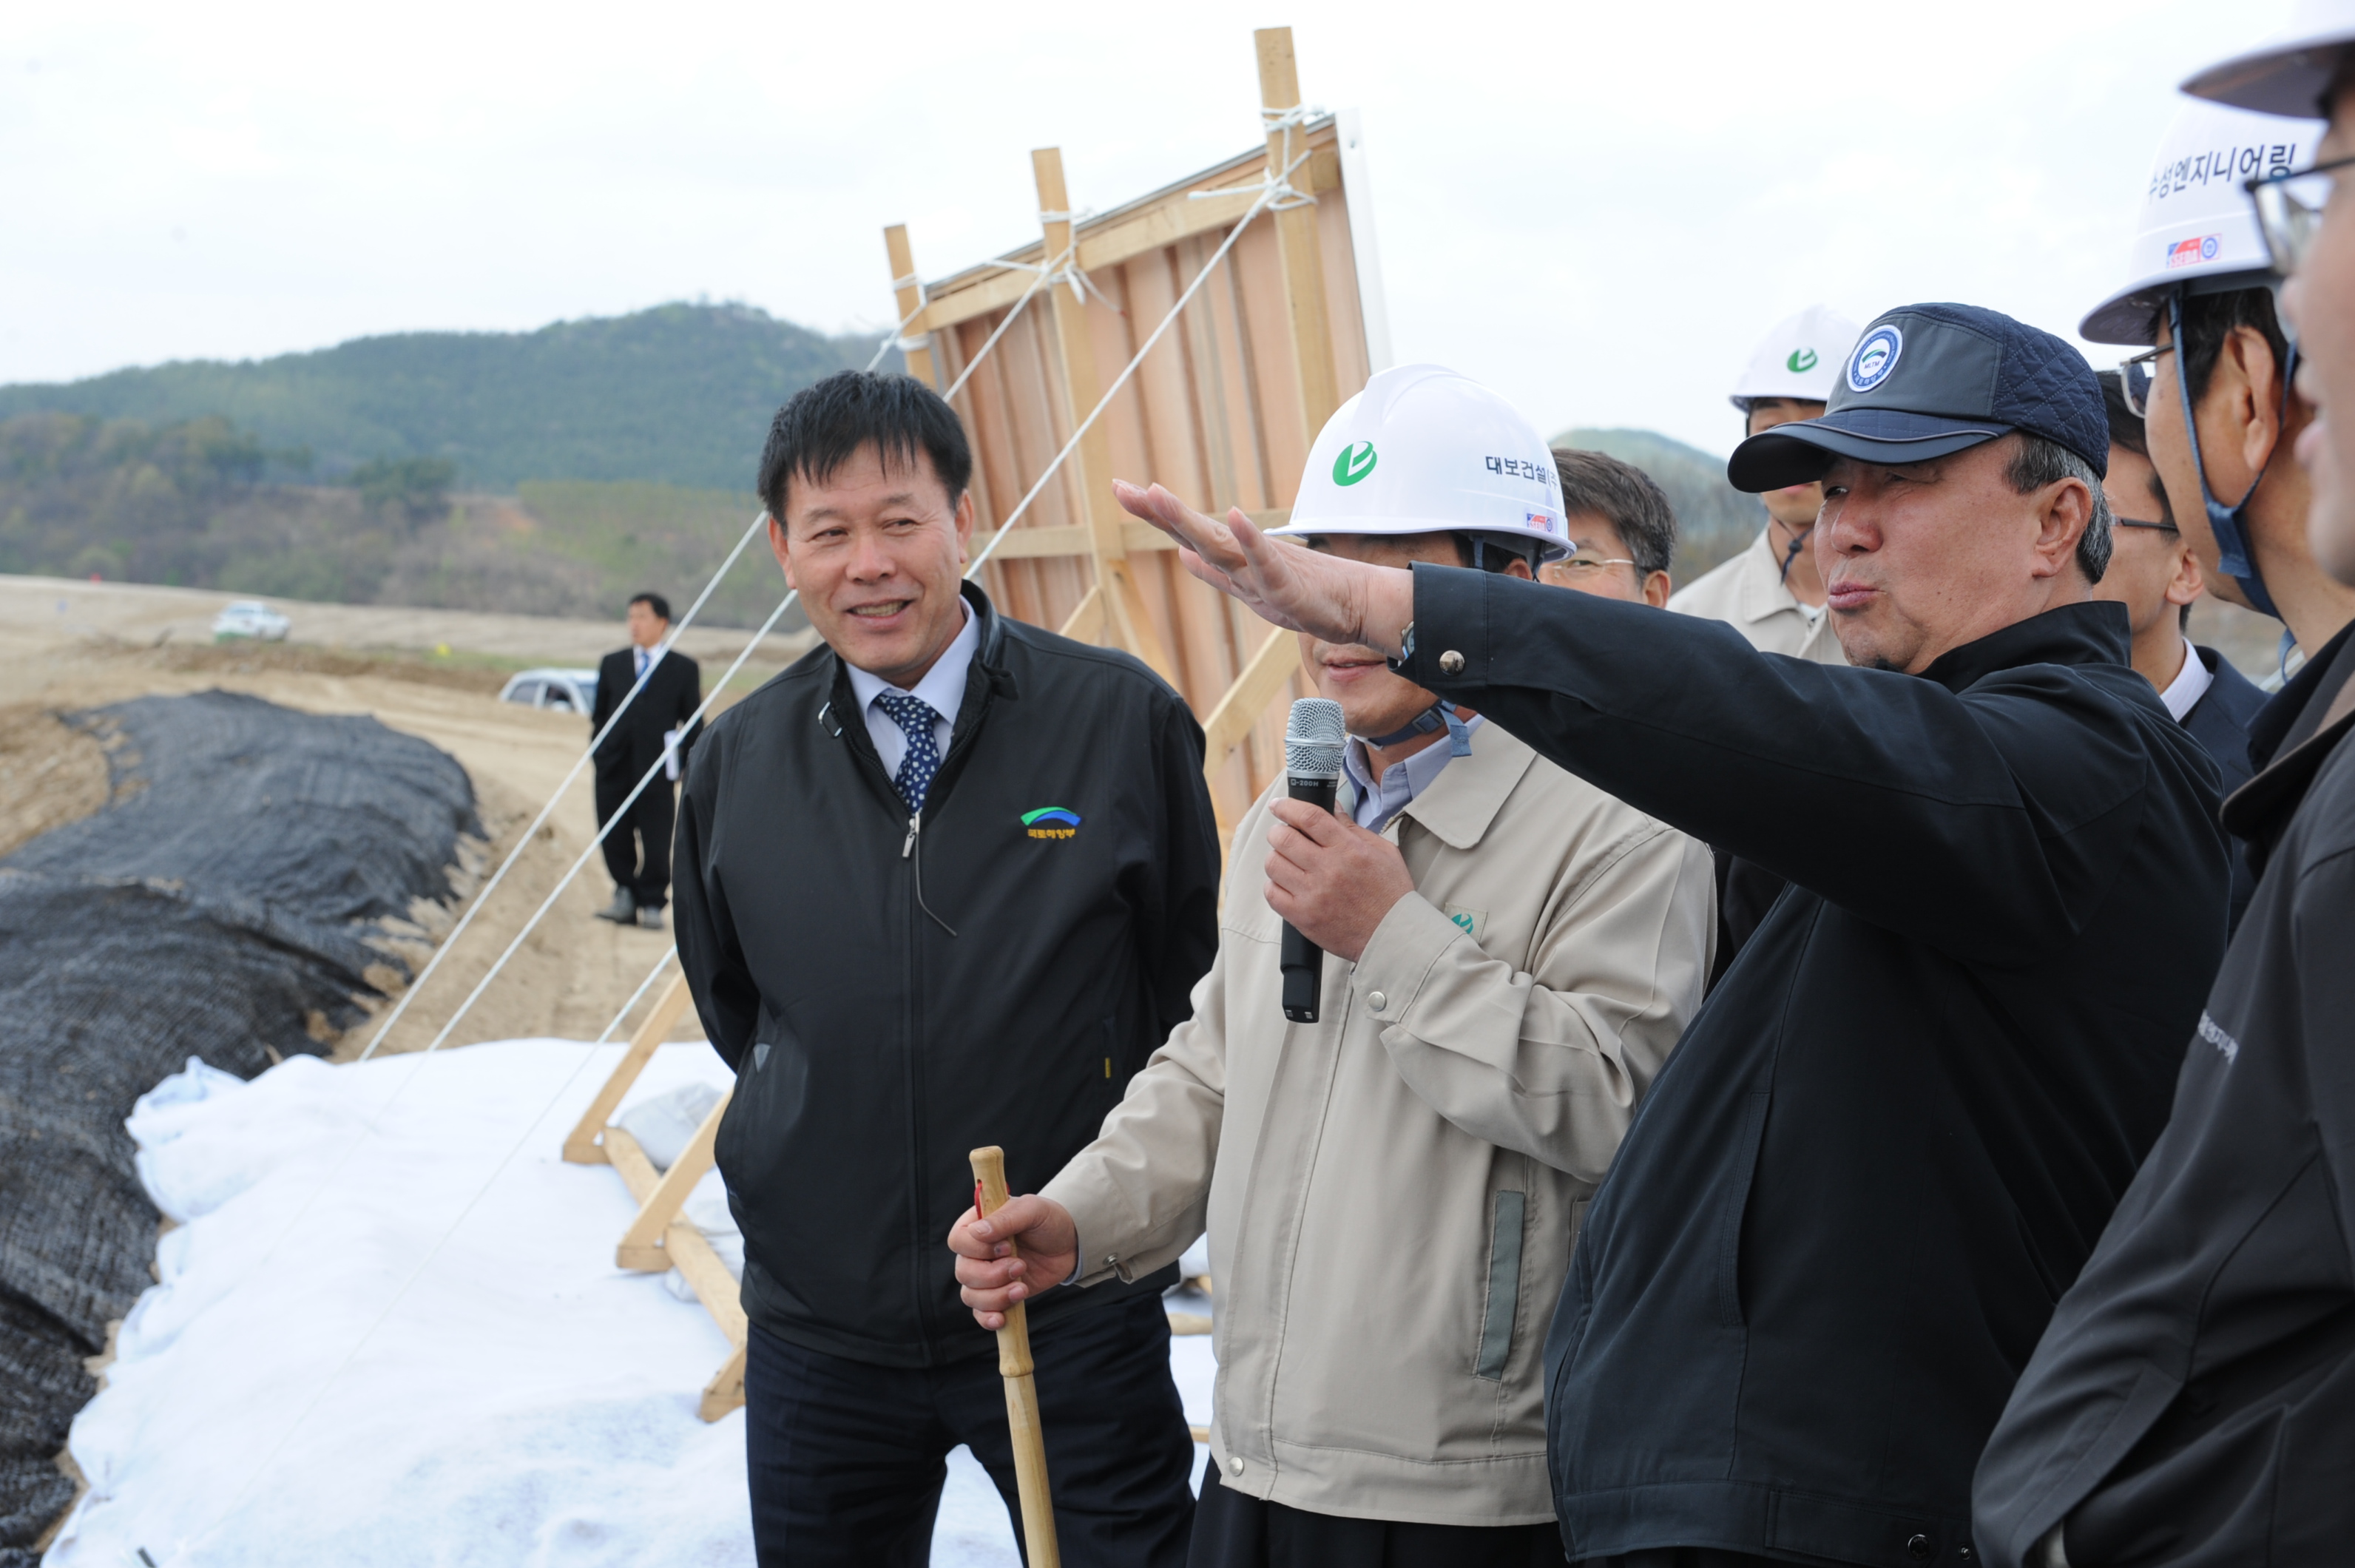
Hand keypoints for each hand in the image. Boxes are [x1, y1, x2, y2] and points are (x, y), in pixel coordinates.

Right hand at [948, 1194, 1078, 1330]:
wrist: (1069, 1244)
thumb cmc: (1047, 1221)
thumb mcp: (1032, 1210)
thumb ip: (1005, 1218)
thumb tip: (977, 1232)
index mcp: (977, 1225)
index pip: (958, 1241)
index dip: (978, 1249)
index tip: (1008, 1247)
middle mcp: (975, 1252)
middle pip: (963, 1272)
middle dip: (992, 1275)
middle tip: (1021, 1266)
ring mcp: (985, 1276)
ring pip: (971, 1295)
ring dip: (996, 1296)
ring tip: (1022, 1288)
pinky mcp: (997, 1295)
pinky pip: (980, 1313)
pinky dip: (987, 1318)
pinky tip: (1001, 1318)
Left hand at [1112, 480, 1414, 654]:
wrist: (1353, 605)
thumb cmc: (1304, 594)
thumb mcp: (1246, 588)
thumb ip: (1214, 572)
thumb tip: (1181, 556)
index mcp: (1230, 561)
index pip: (1185, 533)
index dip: (1154, 514)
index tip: (1122, 489)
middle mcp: (1241, 559)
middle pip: (1194, 532)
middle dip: (1159, 511)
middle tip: (1124, 489)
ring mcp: (1262, 570)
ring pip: (1220, 543)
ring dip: (1188, 520)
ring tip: (1158, 496)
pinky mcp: (1287, 585)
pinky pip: (1265, 561)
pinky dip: (1250, 539)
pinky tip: (1235, 517)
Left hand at [1264, 796, 1414, 962]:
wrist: (1393, 935)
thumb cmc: (1391, 894)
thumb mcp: (1382, 852)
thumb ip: (1353, 828)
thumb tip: (1332, 807)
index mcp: (1348, 850)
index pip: (1309, 817)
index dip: (1288, 807)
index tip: (1279, 806)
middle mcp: (1328, 870)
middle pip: (1284, 838)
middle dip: (1279, 831)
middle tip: (1283, 834)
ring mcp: (1313, 895)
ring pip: (1273, 864)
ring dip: (1276, 857)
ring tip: (1287, 861)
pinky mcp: (1303, 917)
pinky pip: (1272, 893)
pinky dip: (1274, 885)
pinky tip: (1286, 884)